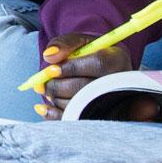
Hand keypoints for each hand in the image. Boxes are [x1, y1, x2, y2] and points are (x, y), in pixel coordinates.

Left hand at [35, 33, 156, 121]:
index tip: (51, 70)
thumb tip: (49, 56)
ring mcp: (112, 103)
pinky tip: (43, 108)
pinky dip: (54, 115)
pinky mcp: (99, 118)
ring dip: (56, 99)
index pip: (98, 64)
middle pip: (87, 89)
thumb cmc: (91, 54)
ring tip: (50, 90)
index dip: (72, 68)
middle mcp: (119, 83)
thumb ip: (65, 44)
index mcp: (117, 59)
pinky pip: (75, 120)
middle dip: (58, 87)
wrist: (104, 71)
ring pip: (79, 106)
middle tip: (42, 84)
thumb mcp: (80, 42)